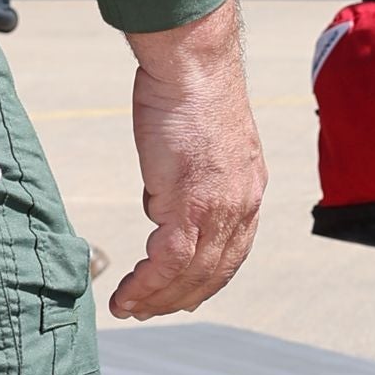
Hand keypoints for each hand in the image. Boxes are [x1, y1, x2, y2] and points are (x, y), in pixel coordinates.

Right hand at [111, 0, 265, 315]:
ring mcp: (219, 208)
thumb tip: (163, 204)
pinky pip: (169, 263)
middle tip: (148, 309)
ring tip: (130, 308)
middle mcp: (241, 205)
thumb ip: (188, 178)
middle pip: (214, 271)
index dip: (205, 279)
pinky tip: (126, 296)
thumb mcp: (198, 143)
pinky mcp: (192, 205)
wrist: (192, 65)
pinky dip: (146, 286)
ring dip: (158, 298)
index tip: (180, 293)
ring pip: (192, 274)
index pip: (231, 251)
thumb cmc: (189, 89)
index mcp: (247, 189)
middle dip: (180, 297)